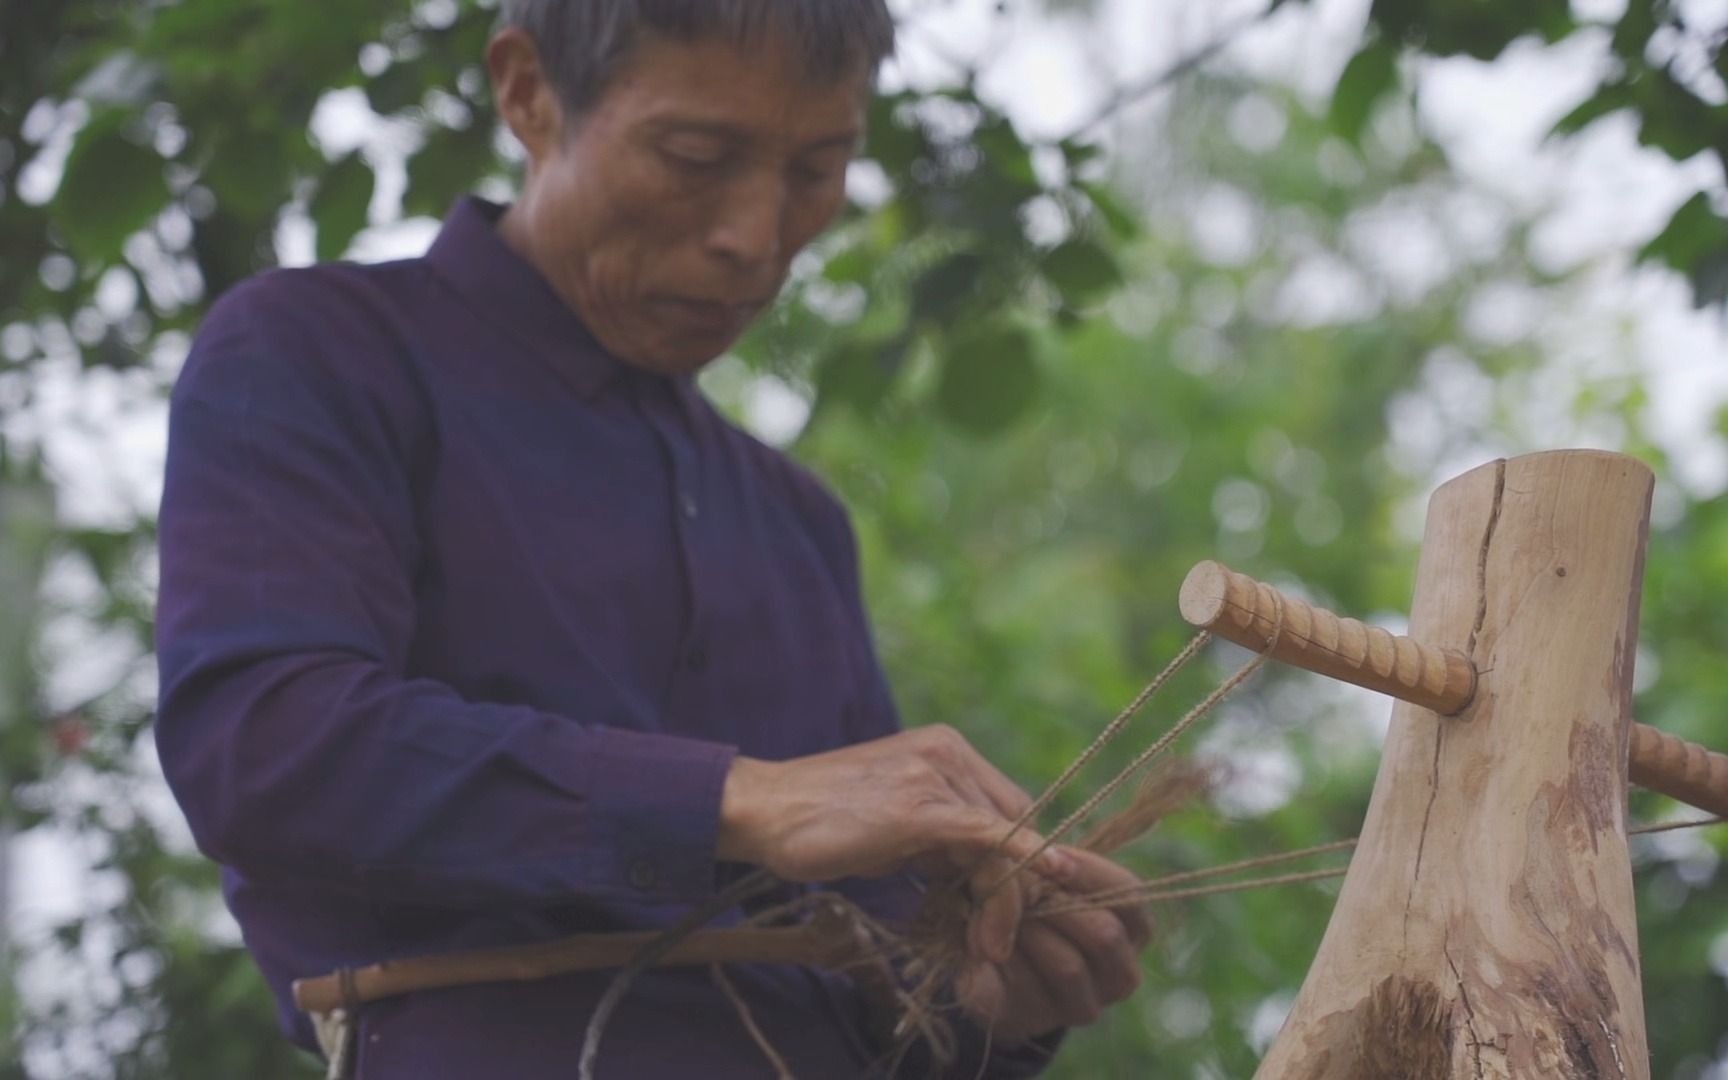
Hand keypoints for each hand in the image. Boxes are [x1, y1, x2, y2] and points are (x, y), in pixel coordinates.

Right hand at [717, 725, 1067, 960]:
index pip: (1006, 805)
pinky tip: (1044, 880)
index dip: (1016, 857)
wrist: (764, 810)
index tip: (1003, 908)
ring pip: (1004, 836)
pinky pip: (989, 836)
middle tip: (995, 939)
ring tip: (986, 944)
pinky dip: (1019, 861)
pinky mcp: (923, 808)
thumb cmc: (820, 822)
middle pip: (1015, 820)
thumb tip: (980, 877)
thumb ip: (941, 838)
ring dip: (1005, 897)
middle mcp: (947, 752)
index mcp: (944, 749)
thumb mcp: (895, 825)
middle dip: (1015, 883)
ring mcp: (936, 774)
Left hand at [953, 846, 1151, 1043]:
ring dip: (1026, 931)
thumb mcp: (1048, 880)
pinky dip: (1002, 957)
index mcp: (1132, 931)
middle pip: (1104, 934)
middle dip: (1056, 904)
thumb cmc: (1030, 906)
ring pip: (1068, 966)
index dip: (1091, 874)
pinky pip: (1026, 988)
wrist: (991, 965)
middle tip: (1020, 887)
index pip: (1130, 896)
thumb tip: (1046, 856)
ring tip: (994, 909)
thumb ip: (1056, 868)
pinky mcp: (1039, 1021)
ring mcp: (1086, 1004)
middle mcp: (1121, 974)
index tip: (1052, 858)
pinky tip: (979, 939)